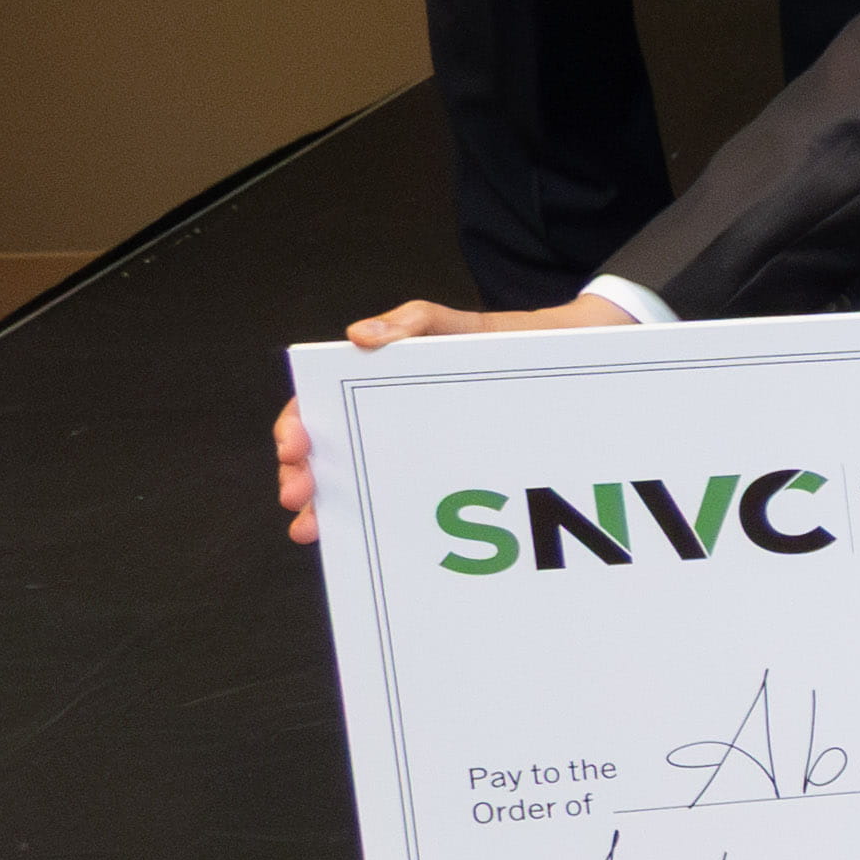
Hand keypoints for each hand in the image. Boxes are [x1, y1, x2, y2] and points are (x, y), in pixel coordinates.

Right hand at [268, 289, 631, 534]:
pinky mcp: (439, 476)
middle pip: (325, 452)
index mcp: (376, 384)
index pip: (318, 406)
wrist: (564, 365)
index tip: (295, 445)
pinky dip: (370, 519)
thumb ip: (415, 322)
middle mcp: (383, 422)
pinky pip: (400, 500)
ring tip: (312, 526)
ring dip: (324, 506)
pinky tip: (357, 538)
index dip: (295, 425)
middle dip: (301, 474)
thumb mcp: (459, 327)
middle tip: (298, 493)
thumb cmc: (501, 344)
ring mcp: (409, 453)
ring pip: (352, 482)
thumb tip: (359, 335)